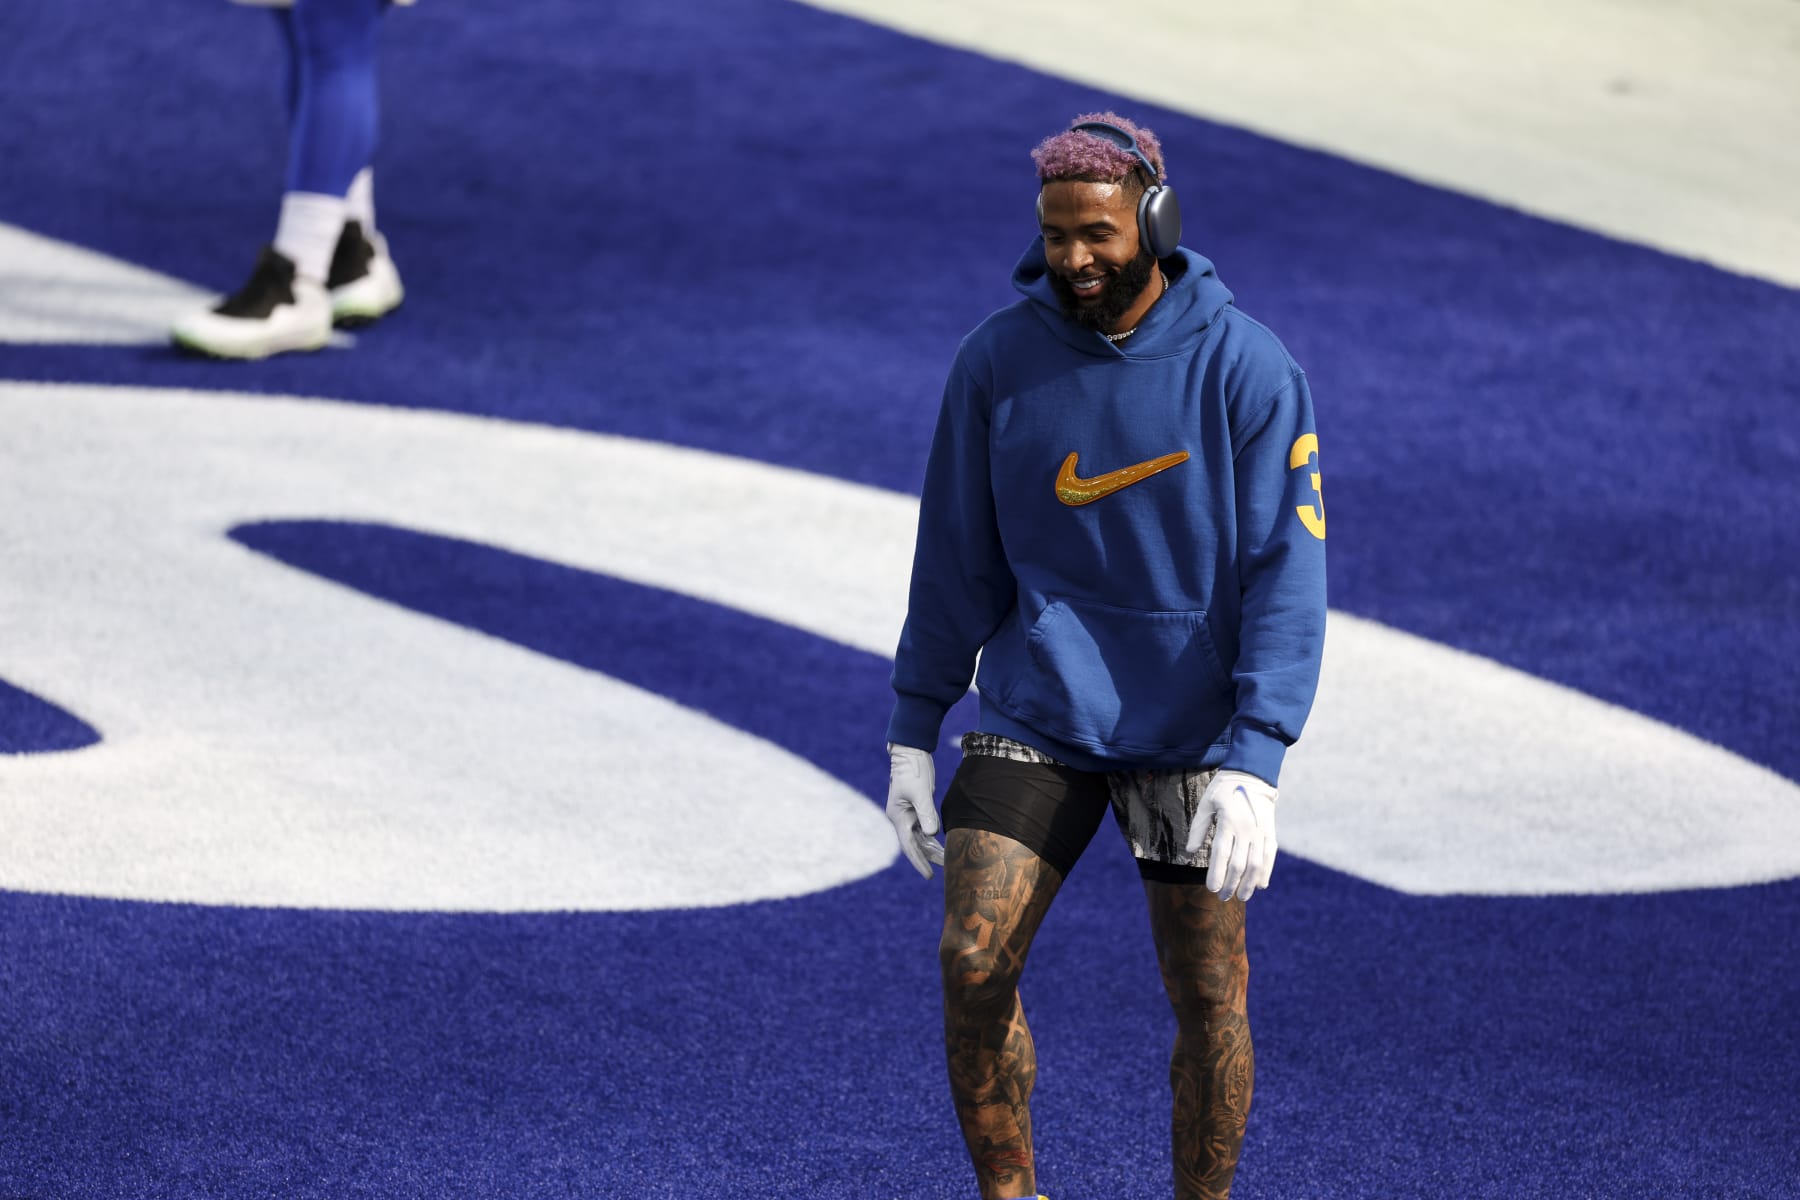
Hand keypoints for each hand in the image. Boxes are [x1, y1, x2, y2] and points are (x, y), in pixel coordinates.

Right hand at [886, 743, 946, 878]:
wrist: (911, 752)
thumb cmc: (913, 770)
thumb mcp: (920, 792)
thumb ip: (926, 813)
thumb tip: (931, 835)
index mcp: (898, 817)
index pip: (909, 846)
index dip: (919, 862)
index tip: (929, 876)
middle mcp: (901, 819)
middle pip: (915, 845)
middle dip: (929, 858)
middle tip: (946, 870)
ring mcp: (908, 815)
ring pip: (920, 838)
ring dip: (933, 849)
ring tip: (949, 860)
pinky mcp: (916, 809)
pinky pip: (925, 829)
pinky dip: (933, 838)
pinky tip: (944, 845)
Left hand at [1189, 769, 1277, 901]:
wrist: (1253, 774)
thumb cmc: (1224, 789)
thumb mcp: (1206, 804)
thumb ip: (1198, 828)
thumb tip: (1189, 851)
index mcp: (1228, 822)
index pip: (1221, 855)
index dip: (1216, 874)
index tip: (1211, 888)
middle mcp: (1246, 830)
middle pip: (1238, 865)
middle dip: (1230, 884)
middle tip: (1223, 897)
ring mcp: (1261, 832)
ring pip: (1256, 865)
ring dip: (1248, 884)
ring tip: (1241, 897)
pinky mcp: (1271, 832)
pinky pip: (1269, 857)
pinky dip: (1265, 872)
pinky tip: (1259, 885)